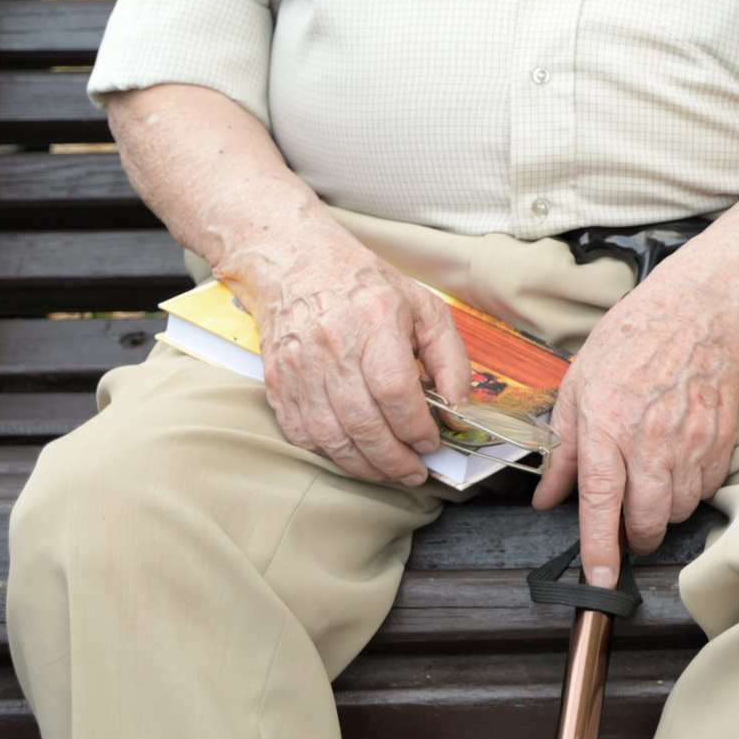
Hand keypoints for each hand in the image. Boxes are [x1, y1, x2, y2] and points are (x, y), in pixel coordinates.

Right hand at [224, 230, 471, 488]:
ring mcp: (299, 368)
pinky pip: (301, 434)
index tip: (433, 442)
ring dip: (364, 465)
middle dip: (393, 459)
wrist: (299, 266)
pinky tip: (353, 457)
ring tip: (389, 472)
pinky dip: (329, 454)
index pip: (395, 391)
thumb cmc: (368, 288)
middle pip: (363, 422)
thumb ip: (450, 358)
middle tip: (415, 472)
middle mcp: (332, 347)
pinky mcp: (278, 383)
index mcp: (375, 321)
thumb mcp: (425, 309)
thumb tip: (459, 407)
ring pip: (331, 436)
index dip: (416, 427)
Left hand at [532, 260, 738, 588]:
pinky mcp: (721, 438)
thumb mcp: (579, 385)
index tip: (600, 580)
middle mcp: (650, 439)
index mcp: (607, 426)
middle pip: (647, 520)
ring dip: (664, 512)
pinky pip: (709, 487)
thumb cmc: (634, 339)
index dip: (599, 550)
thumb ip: (563, 449)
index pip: (600, 505)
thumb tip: (547, 498)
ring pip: (680, 509)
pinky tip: (680, 466)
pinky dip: (694, 489)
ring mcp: (691, 440)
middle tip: (627, 527)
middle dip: (636, 538)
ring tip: (653, 487)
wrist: (700, 310)